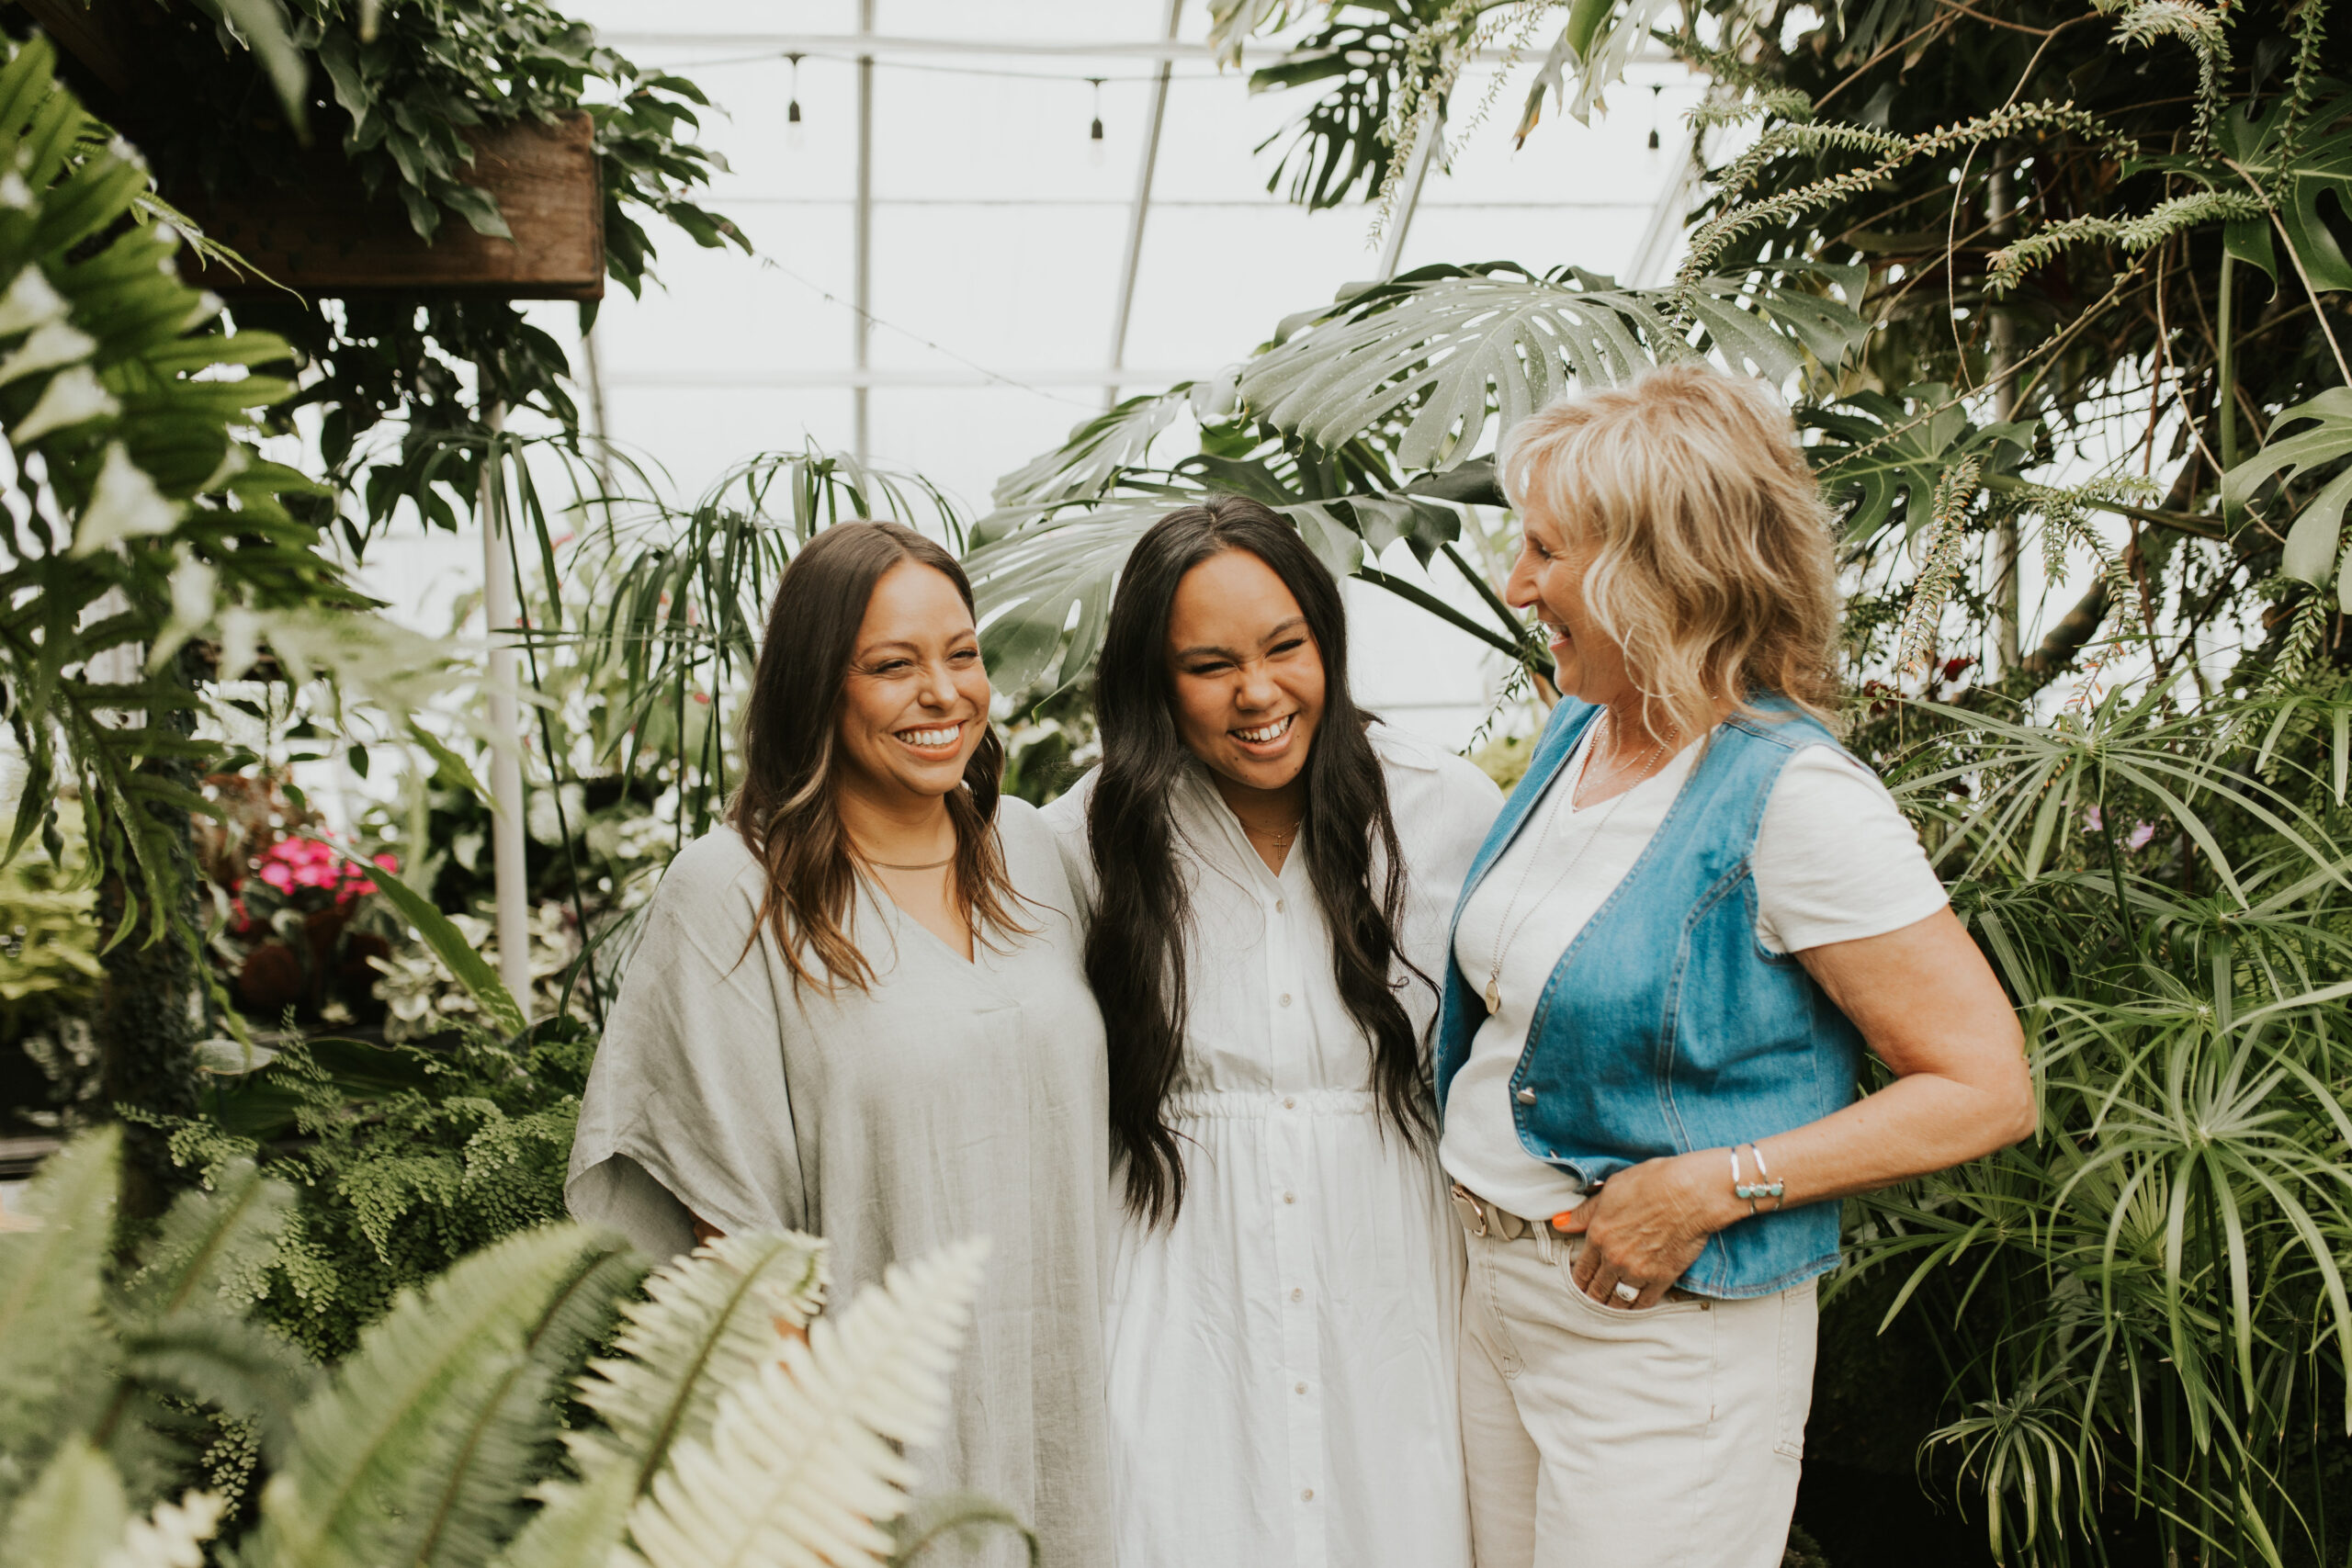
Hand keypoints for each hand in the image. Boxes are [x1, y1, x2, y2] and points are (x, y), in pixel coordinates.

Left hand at [1551, 1150, 1729, 1309]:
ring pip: (1617, 1301)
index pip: (1581, 1269)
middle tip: (1591, 1298)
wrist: (1691, 1193)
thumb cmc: (1652, 1183)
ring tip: (1608, 1305)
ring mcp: (1638, 1271)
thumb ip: (1585, 1212)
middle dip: (1592, 1295)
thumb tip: (1561, 1223)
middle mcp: (1614, 1258)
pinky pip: (1643, 1303)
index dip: (1578, 1279)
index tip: (1579, 1284)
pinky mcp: (1662, 1278)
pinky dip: (1636, 1307)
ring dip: (1611, 1305)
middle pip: (1596, 1289)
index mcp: (1598, 1235)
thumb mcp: (1611, 1189)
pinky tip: (1632, 1305)